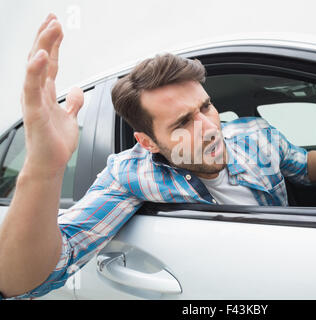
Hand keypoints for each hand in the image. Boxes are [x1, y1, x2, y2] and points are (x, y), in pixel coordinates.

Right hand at [21, 14, 83, 174]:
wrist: (51, 164)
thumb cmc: (56, 143)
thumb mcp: (70, 117)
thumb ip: (73, 102)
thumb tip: (77, 89)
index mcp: (45, 92)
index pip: (50, 62)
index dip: (54, 43)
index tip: (57, 25)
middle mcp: (37, 93)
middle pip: (41, 59)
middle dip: (47, 37)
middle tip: (53, 18)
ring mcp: (33, 101)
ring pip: (36, 67)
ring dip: (43, 46)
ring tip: (51, 27)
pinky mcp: (34, 113)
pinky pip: (33, 88)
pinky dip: (35, 71)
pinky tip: (42, 56)